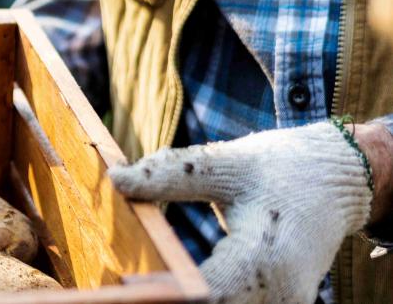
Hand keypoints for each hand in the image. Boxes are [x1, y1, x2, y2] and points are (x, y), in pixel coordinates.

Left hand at [109, 122, 383, 303]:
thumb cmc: (280, 168)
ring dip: (184, 296)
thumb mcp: (225, 163)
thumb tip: (117, 178)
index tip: (127, 282)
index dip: (164, 291)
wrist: (335, 180)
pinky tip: (173, 288)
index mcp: (265, 254)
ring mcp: (283, 303)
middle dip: (169, 295)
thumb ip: (169, 174)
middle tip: (129, 283)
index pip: (207, 293)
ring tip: (143, 285)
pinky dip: (205, 297)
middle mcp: (280, 291)